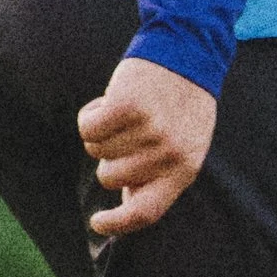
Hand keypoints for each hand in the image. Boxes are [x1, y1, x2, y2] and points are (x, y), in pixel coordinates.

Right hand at [80, 57, 216, 240]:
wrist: (187, 51)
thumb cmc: (182, 104)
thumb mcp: (185, 145)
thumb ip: (159, 175)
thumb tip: (127, 203)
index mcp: (184, 170)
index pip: (145, 212)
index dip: (117, 224)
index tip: (97, 222)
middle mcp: (167, 154)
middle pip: (109, 177)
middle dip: (109, 157)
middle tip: (128, 132)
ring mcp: (148, 130)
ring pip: (96, 150)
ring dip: (103, 132)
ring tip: (127, 112)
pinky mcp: (126, 106)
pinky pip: (88, 127)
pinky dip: (91, 114)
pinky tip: (109, 101)